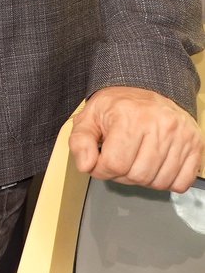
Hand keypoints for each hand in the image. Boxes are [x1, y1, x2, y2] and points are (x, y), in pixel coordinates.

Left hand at [69, 85, 203, 191]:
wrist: (147, 90)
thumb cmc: (118, 106)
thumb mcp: (90, 117)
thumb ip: (80, 141)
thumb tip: (85, 165)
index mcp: (129, 116)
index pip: (114, 164)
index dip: (102, 169)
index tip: (100, 161)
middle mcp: (159, 124)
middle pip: (138, 176)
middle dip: (122, 175)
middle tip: (119, 160)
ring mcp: (181, 136)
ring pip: (159, 182)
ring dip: (143, 179)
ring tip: (135, 160)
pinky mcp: (196, 145)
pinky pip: (180, 183)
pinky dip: (165, 181)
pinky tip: (154, 164)